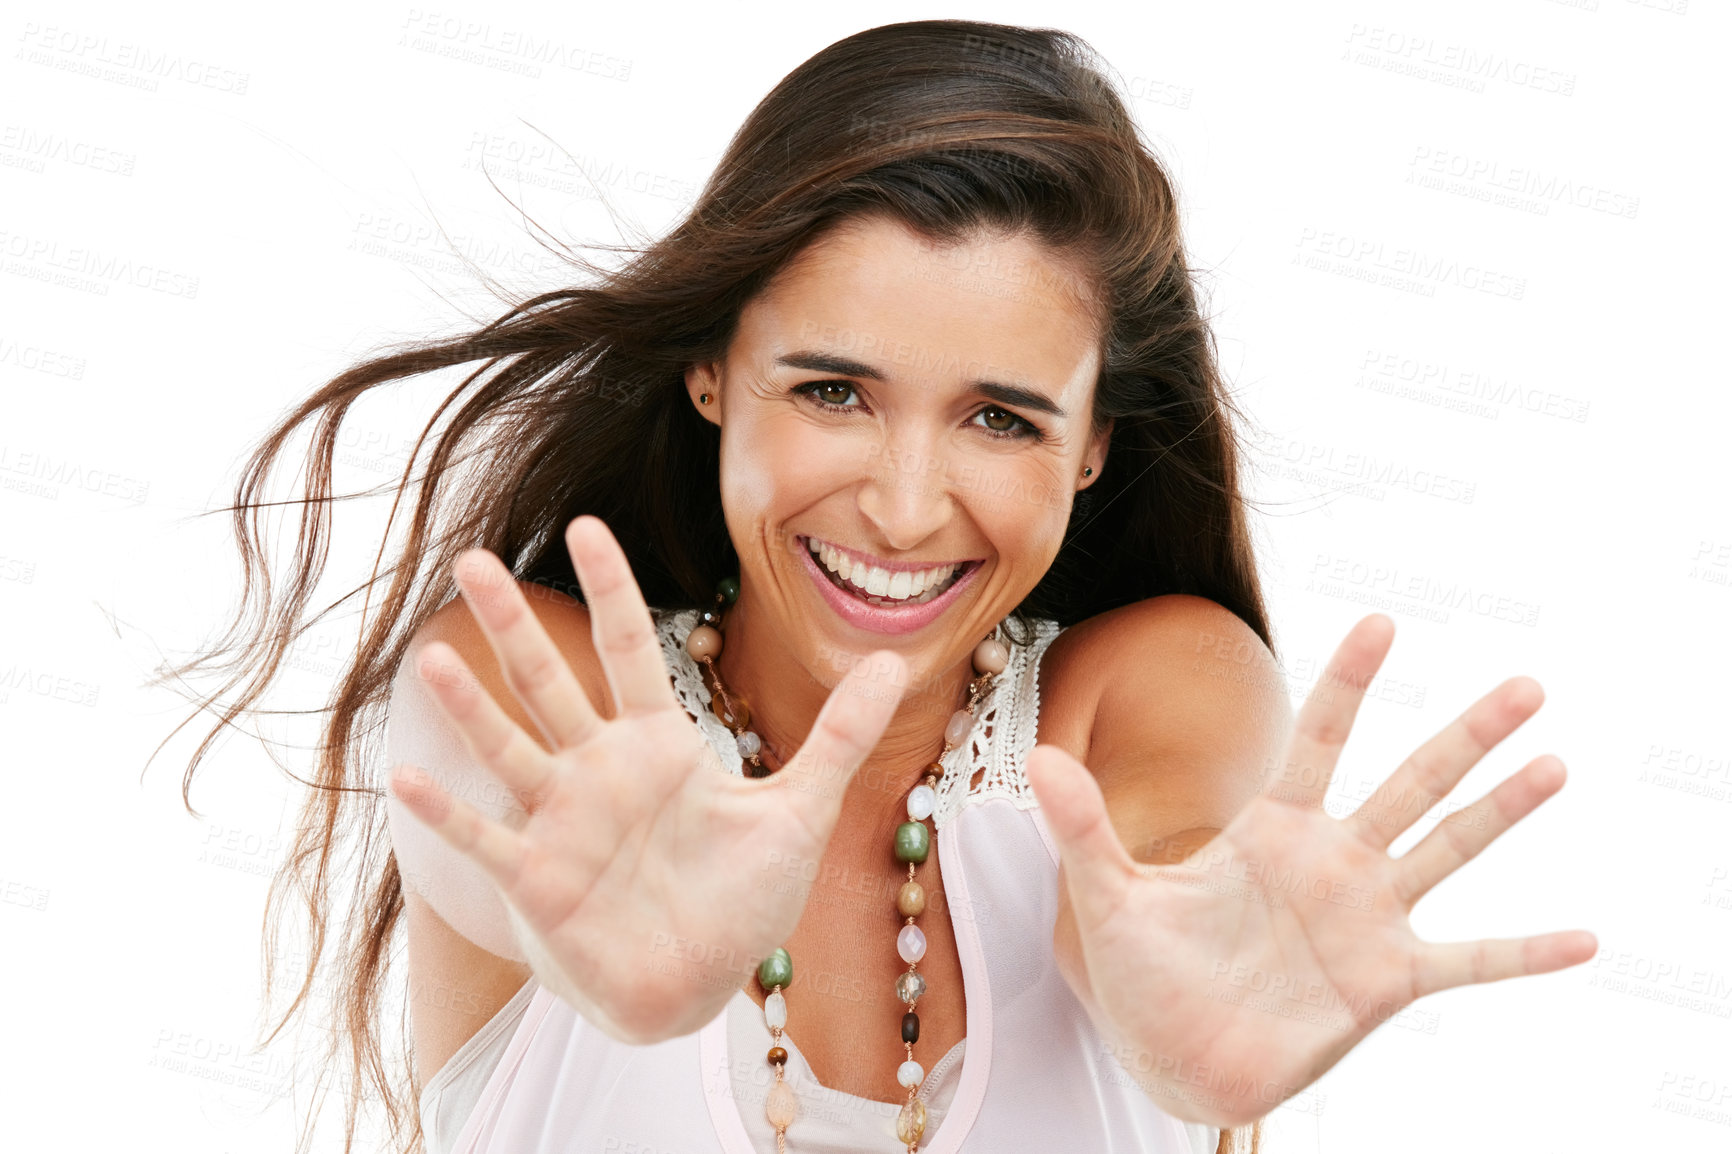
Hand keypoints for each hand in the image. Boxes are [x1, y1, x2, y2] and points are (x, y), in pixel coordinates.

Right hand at [387, 515, 906, 1043]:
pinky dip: (449, 814)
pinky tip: (404, 776)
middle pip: (551, 683)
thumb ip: (841, 735)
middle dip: (513, 625)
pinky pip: (487, 839)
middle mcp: (600, 772)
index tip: (586, 528)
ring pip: (510, 750)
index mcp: (659, 745)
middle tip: (473, 560)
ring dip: (471, 708)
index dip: (611, 589)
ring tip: (430, 656)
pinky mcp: (540, 882)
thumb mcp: (801, 810)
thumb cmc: (742, 898)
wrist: (701, 986)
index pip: (630, 648)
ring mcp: (563, 824)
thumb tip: (895, 661)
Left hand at [1025, 613, 1596, 1125]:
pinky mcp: (1385, 983)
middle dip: (1465, 734)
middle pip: (1409, 783)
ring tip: (1555, 763)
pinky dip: (1524, 954)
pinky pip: (1467, 962)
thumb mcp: (1108, 897)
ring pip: (1446, 850)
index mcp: (1271, 830)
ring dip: (1501, 812)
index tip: (1380, 620)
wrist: (1172, 1059)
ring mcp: (1366, 919)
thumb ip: (1082, 828)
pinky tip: (1585, 939)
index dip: (1347, 683)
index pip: (1318, 740)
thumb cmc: (1143, 975)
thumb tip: (1040, 758)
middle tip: (1525, 685)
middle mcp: (1332, 861)